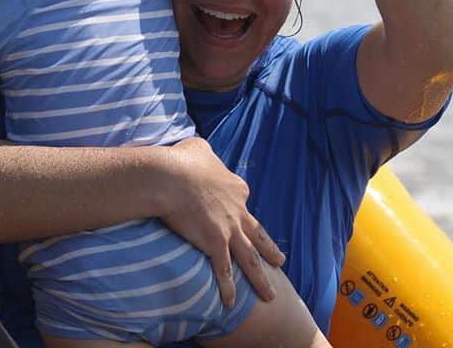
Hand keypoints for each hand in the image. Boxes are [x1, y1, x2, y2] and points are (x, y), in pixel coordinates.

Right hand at [160, 137, 284, 305]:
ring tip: (270, 294)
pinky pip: (224, 272)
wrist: (172, 177)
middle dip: (269, 249)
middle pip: (257, 234)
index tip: (238, 213)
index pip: (243, 200)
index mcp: (236, 187)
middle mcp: (238, 210)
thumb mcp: (198, 148)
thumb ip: (204, 153)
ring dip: (260, 279)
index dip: (240, 208)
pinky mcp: (215, 244)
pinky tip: (231, 304)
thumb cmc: (182, 161)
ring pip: (250, 259)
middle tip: (280, 261)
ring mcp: (229, 229)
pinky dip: (228, 289)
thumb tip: (198, 152)